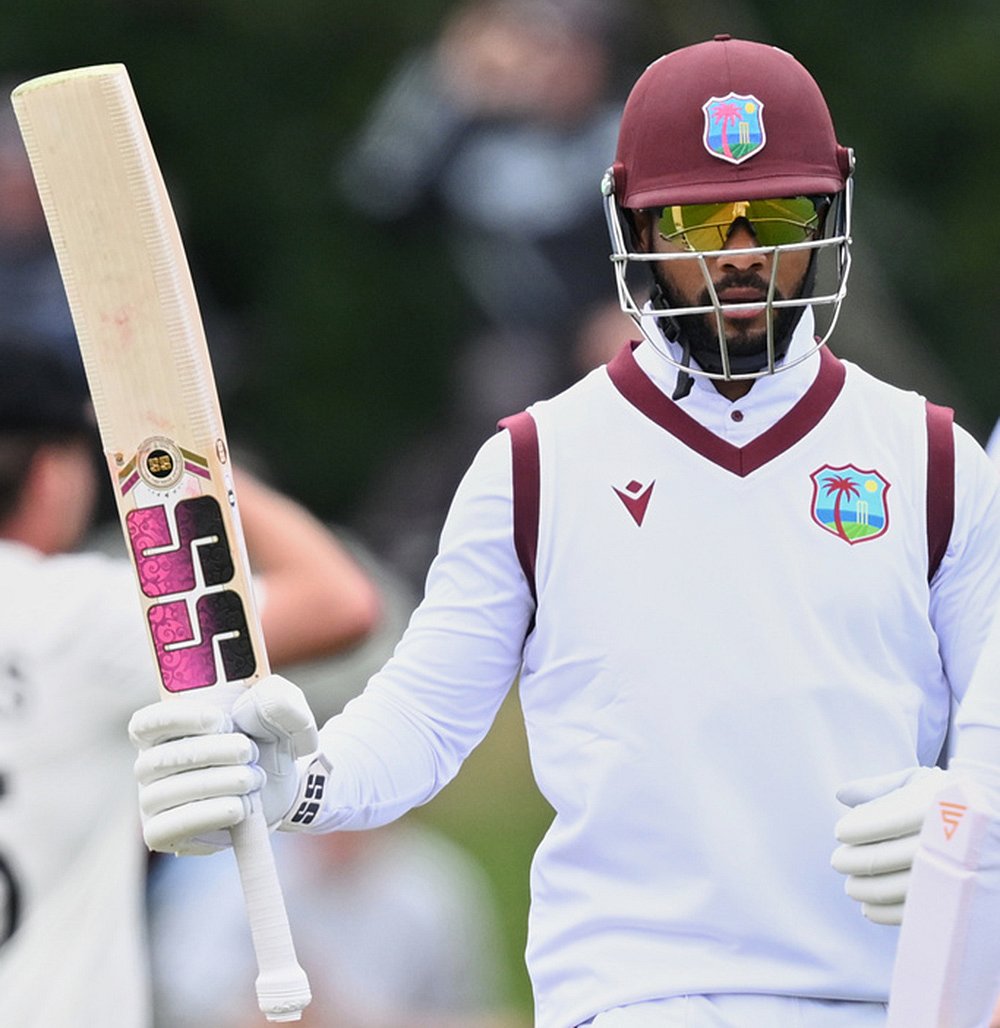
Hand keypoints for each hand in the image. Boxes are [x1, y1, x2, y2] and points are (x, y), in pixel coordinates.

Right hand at [130, 675, 318, 854]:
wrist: (281, 785)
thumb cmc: (268, 739)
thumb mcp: (282, 712)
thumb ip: (277, 699)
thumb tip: (260, 700)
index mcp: (167, 726)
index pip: (146, 722)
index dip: (178, 718)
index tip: (218, 720)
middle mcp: (152, 762)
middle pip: (160, 758)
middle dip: (211, 753)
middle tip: (248, 751)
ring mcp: (153, 799)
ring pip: (165, 793)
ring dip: (216, 784)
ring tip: (252, 780)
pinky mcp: (163, 832)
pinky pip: (167, 828)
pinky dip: (206, 816)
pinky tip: (238, 807)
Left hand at [831, 766, 949, 924]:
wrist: (995, 825)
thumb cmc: (951, 800)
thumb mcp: (920, 784)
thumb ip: (880, 788)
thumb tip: (841, 795)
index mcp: (935, 806)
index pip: (886, 821)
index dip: (857, 829)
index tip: (840, 832)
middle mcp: (948, 840)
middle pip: (888, 856)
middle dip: (855, 861)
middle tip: (837, 862)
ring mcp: (956, 873)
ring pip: (900, 887)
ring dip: (867, 890)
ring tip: (851, 886)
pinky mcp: (958, 900)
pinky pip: (918, 912)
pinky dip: (888, 914)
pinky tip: (869, 909)